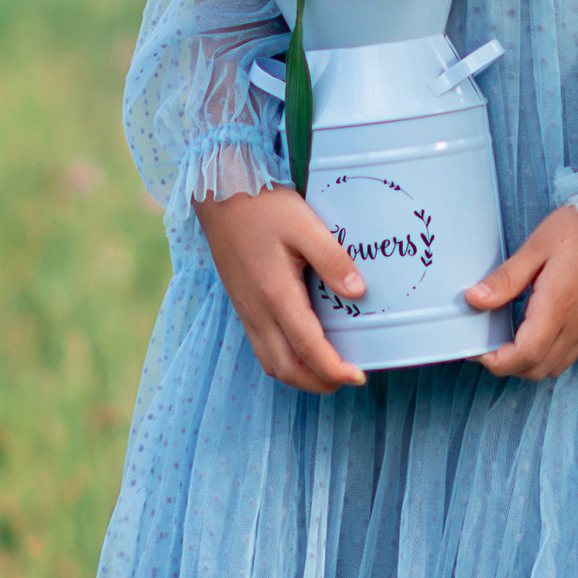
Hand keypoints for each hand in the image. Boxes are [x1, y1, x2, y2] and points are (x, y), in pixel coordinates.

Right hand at [194, 185, 367, 393]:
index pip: (307, 348)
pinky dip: (283, 361)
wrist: (219, 194)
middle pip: (286, 368)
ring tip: (327, 371)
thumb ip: (332, 259)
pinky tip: (300, 348)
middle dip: (318, 383)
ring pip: (270, 362)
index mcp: (275, 294)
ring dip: (300, 376)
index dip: (333, 370)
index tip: (358, 377)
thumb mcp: (304, 225)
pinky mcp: (241, 304)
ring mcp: (246, 310)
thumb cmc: (263, 206)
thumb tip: (358, 292)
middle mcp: (257, 310)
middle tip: (348, 379)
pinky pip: (261, 348)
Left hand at [469, 204, 577, 381]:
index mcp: (557, 307)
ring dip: (527, 364)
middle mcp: (574, 326)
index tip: (477, 349)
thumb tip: (474, 299)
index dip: (497, 361)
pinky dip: (546, 357)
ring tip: (507, 341)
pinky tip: (534, 334)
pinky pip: (568, 356)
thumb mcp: (536, 247)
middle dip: (507, 366)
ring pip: (553, 368)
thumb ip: (505, 279)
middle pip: (536, 369)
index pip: (524, 355)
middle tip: (487, 345)